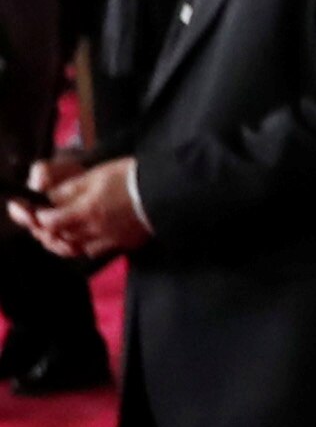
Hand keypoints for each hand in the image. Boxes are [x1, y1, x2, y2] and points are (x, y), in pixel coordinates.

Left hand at [18, 154, 149, 260]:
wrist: (166, 191)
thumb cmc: (129, 178)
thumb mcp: (95, 175)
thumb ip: (69, 189)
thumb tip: (48, 198)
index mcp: (85, 211)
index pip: (50, 221)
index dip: (39, 216)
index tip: (38, 210)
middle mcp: (95, 231)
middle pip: (62, 238)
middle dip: (50, 230)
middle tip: (47, 221)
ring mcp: (111, 240)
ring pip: (79, 248)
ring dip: (68, 240)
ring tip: (66, 230)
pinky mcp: (125, 244)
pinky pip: (99, 250)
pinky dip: (89, 245)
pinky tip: (90, 237)